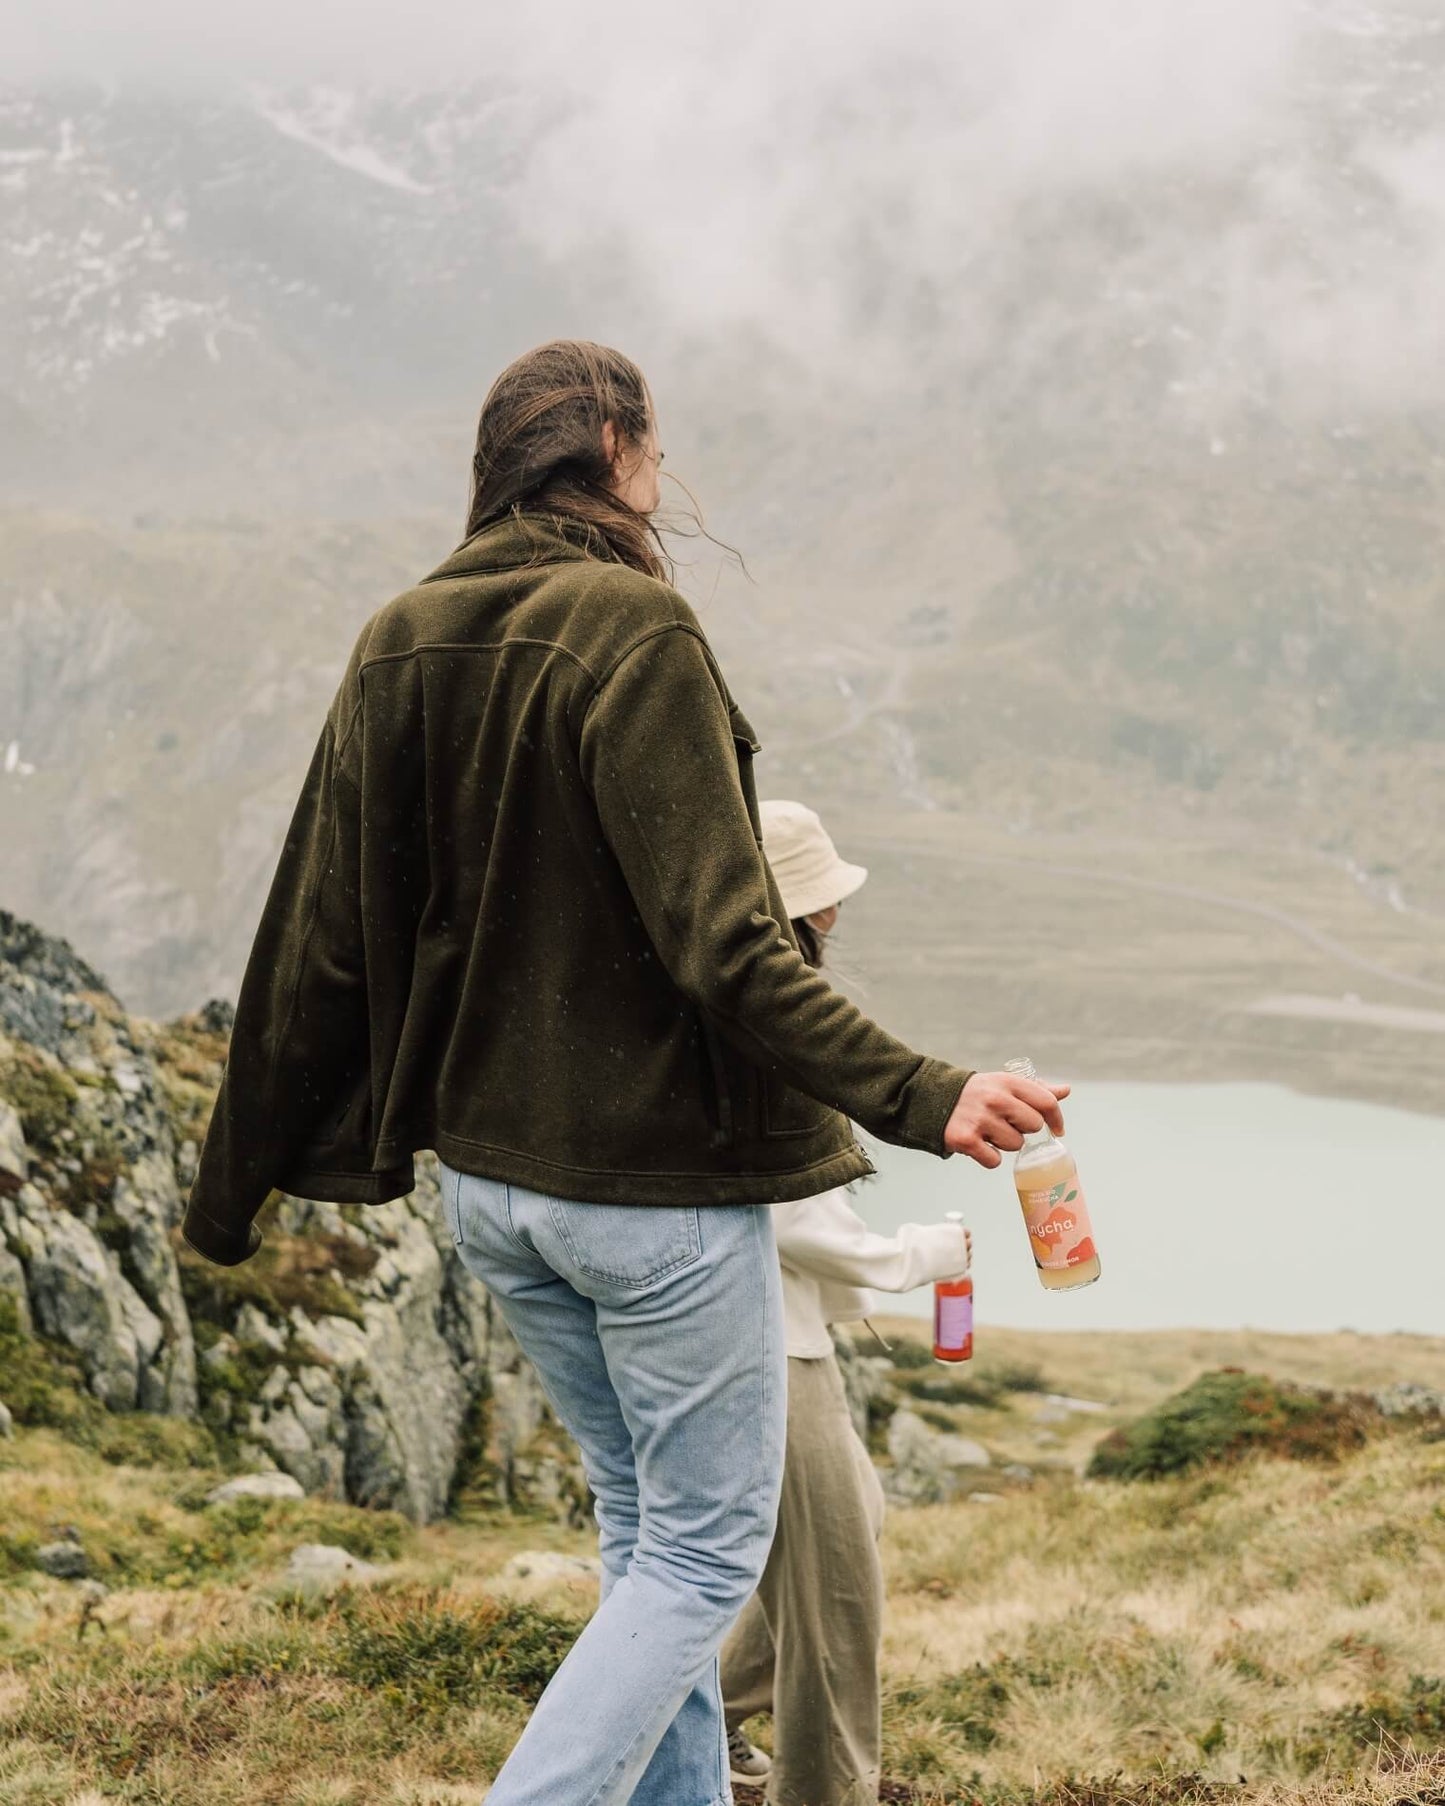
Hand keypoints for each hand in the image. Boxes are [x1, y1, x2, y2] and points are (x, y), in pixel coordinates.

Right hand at [944, 1071, 1069, 1168]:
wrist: (930, 1098)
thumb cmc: (976, 1093)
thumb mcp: (1003, 1084)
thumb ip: (1035, 1089)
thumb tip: (1065, 1091)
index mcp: (1007, 1082)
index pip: (1046, 1102)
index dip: (1056, 1119)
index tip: (1056, 1130)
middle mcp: (995, 1098)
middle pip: (1033, 1126)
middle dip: (1024, 1129)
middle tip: (1007, 1124)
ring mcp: (980, 1119)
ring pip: (1015, 1145)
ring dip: (1005, 1144)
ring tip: (988, 1131)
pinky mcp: (966, 1140)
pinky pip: (994, 1161)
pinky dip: (988, 1157)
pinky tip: (978, 1144)